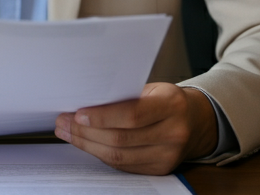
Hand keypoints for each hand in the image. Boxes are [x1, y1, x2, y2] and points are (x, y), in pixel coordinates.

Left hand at [54, 83, 217, 174]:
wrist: (196, 121)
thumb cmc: (167, 100)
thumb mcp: (153, 89)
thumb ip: (125, 96)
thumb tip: (84, 102)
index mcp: (171, 105)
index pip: (132, 114)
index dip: (102, 116)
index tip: (77, 113)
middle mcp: (173, 132)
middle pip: (121, 139)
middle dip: (86, 132)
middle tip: (63, 122)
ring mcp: (168, 155)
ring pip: (119, 156)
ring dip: (87, 144)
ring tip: (67, 132)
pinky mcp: (160, 169)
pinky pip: (124, 165)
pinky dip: (101, 154)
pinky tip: (86, 143)